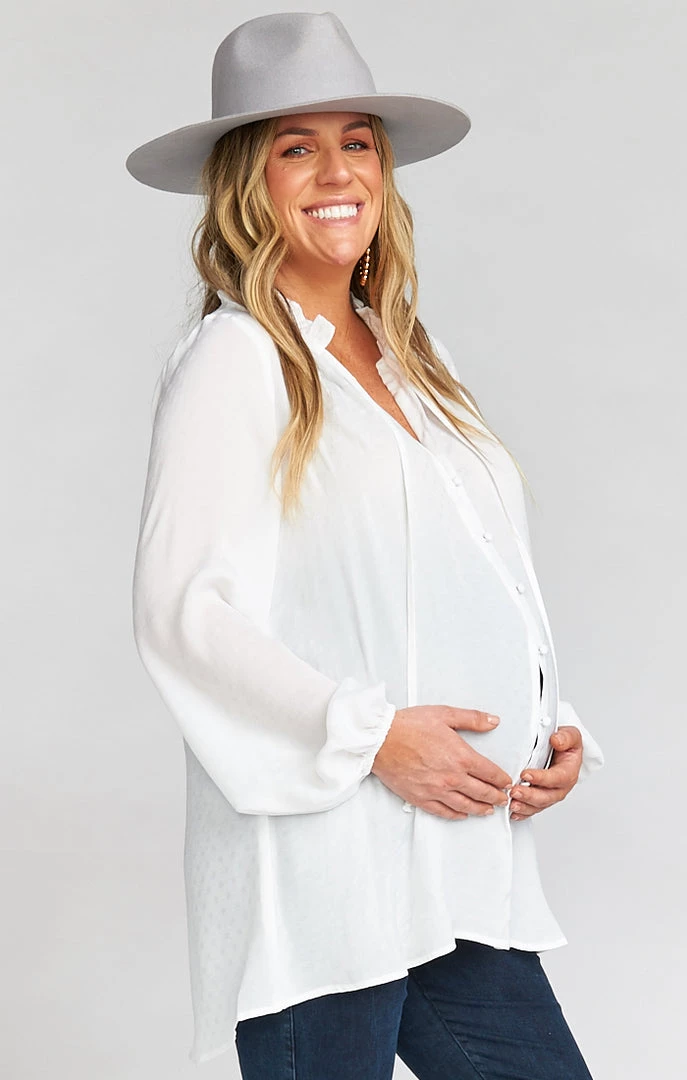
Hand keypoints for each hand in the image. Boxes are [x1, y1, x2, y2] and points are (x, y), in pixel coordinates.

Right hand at [371, 705, 511, 820]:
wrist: (380, 740)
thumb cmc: (409, 726)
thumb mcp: (444, 714)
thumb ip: (472, 719)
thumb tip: (492, 721)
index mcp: (461, 756)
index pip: (490, 773)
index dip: (501, 780)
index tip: (507, 783)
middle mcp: (452, 777)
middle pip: (482, 792)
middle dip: (496, 797)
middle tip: (503, 800)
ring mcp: (436, 790)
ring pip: (465, 805)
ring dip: (480, 809)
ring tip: (488, 810)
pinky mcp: (421, 798)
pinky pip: (443, 811)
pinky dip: (456, 814)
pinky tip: (462, 814)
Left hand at [509, 725, 582, 820]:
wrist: (561, 749)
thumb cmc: (565, 744)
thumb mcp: (570, 735)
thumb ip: (566, 737)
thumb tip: (556, 741)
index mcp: (569, 772)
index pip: (558, 778)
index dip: (542, 778)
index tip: (526, 774)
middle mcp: (561, 787)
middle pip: (547, 796)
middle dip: (530, 796)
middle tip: (515, 791)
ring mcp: (550, 794)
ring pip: (539, 805)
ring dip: (525, 806)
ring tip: (512, 803)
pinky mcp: (540, 798)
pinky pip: (532, 809)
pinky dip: (522, 812)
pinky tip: (513, 812)